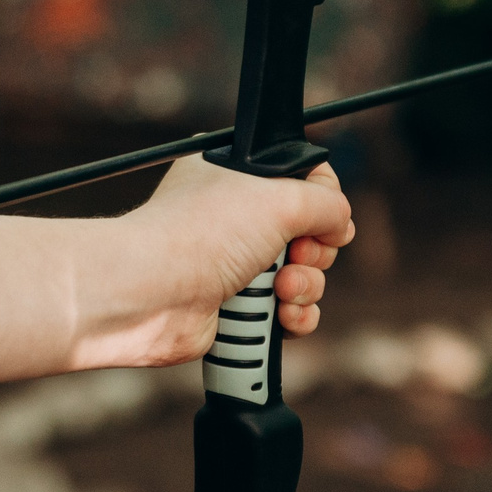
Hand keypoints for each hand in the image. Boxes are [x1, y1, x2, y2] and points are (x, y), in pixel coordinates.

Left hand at [73, 156, 354, 369]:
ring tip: (281, 288)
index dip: (321, 199)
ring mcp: (235, 264)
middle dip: (315, 251)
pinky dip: (294, 317)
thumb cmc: (200, 235)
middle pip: (311, 233)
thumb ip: (327, 203)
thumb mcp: (281, 197)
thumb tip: (340, 222)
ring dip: (306, 286)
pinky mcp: (235, 307)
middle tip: (296, 253)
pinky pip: (288, 313)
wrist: (151, 294)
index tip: (319, 214)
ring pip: (304, 277)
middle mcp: (235, 217)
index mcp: (237, 174)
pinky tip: (281, 316)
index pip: (303, 179)